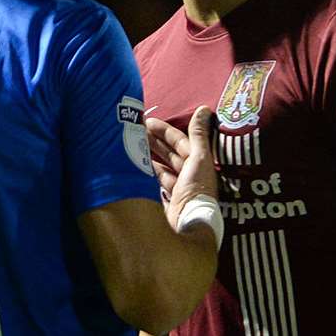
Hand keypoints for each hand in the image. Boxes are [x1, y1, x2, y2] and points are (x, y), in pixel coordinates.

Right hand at [145, 105, 218, 229]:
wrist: (188, 227)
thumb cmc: (196, 190)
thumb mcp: (199, 158)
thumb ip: (199, 134)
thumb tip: (204, 108)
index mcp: (198, 165)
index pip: (180, 142)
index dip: (165, 131)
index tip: (146, 122)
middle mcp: (189, 177)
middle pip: (170, 155)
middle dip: (154, 142)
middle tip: (135, 132)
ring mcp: (177, 192)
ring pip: (161, 170)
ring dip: (149, 158)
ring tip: (131, 147)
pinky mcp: (167, 204)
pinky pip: (154, 186)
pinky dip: (146, 176)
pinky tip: (135, 169)